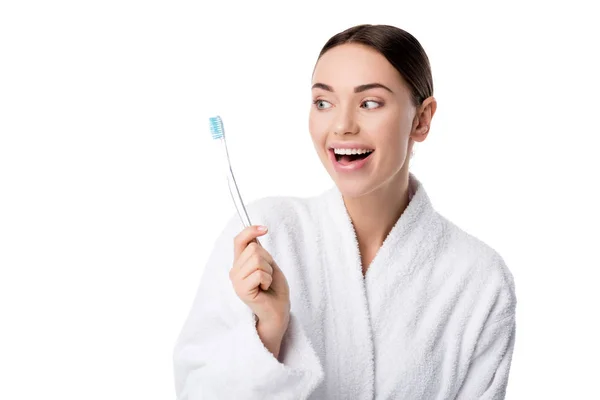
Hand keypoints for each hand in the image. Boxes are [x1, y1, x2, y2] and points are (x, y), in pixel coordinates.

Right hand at [229, 225, 289, 354]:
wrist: (278, 311)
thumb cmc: (275, 289)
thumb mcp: (268, 265)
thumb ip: (259, 252)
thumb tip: (254, 235)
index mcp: (240, 263)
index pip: (239, 240)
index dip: (250, 230)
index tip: (264, 228)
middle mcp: (234, 271)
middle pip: (254, 249)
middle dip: (268, 260)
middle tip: (268, 275)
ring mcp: (236, 280)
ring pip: (257, 260)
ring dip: (269, 271)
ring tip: (266, 283)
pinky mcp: (241, 290)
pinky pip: (259, 273)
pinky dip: (268, 280)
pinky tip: (265, 289)